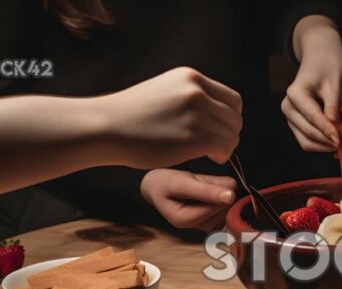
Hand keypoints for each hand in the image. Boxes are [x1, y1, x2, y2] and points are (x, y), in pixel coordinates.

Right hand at [102, 67, 241, 167]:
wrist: (106, 126)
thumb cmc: (130, 114)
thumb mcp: (164, 90)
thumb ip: (189, 96)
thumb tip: (212, 112)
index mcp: (191, 77)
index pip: (231, 98)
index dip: (230, 116)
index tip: (219, 127)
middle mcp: (197, 92)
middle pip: (235, 116)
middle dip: (229, 132)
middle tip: (217, 144)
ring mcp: (196, 114)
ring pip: (232, 132)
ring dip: (227, 145)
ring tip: (212, 152)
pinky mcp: (194, 137)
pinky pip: (224, 147)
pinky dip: (223, 155)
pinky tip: (211, 158)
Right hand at [139, 169, 235, 230]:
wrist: (156, 187)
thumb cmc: (165, 183)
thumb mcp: (181, 182)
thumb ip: (206, 189)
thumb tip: (231, 196)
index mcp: (185, 220)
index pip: (216, 208)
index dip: (219, 191)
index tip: (208, 182)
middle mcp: (197, 227)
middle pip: (225, 209)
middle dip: (220, 192)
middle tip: (202, 182)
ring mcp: (205, 225)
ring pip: (229, 209)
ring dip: (222, 193)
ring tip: (202, 186)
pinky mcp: (212, 221)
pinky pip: (228, 209)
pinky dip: (223, 196)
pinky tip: (208, 191)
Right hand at [282, 15, 341, 152]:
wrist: (320, 58)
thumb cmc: (330, 67)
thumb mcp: (338, 82)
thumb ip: (338, 106)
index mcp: (296, 93)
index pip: (313, 117)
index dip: (328, 131)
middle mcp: (289, 107)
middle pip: (309, 134)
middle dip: (331, 142)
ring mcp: (291, 117)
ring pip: (307, 142)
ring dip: (329, 147)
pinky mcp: (297, 124)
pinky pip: (309, 141)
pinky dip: (325, 144)